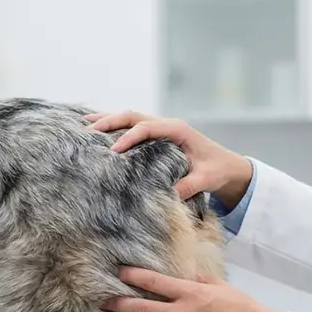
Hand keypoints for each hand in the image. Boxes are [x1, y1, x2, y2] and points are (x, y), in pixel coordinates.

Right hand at [85, 110, 254, 204]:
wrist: (228, 166)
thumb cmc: (217, 170)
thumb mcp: (205, 179)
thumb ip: (187, 185)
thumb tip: (166, 196)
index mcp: (178, 130)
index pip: (147, 128)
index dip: (129, 137)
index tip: (113, 151)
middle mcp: (167, 125)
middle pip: (134, 116)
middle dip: (110, 121)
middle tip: (89, 130)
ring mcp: (161, 129)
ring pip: (130, 118)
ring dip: (108, 119)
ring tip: (84, 123)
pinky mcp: (157, 137)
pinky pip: (132, 127)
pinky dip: (114, 126)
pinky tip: (98, 129)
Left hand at [101, 266, 280, 311]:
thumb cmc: (243, 307)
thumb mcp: (222, 286)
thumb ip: (202, 280)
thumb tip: (188, 276)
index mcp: (189, 294)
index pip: (154, 282)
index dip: (133, 276)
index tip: (119, 273)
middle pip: (142, 309)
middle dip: (120, 305)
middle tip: (105, 303)